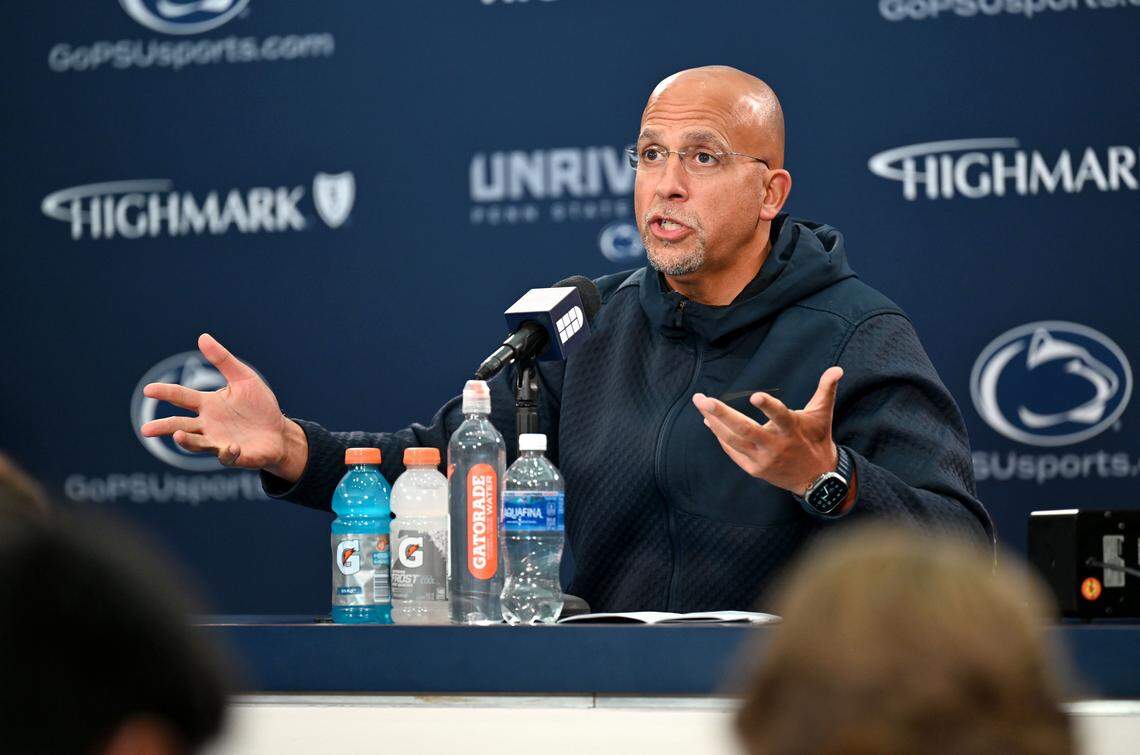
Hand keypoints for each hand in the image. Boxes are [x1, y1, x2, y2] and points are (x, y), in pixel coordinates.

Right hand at [139, 334, 307, 480]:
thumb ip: (223, 360)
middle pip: (180, 425)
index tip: (148, 390)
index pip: (181, 397)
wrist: (279, 432)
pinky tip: (232, 446)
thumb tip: (202, 337)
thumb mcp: (243, 378)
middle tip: (146, 429)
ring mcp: (219, 442)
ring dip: (187, 441)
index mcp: (207, 404)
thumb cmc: (258, 405)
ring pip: (197, 444)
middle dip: (164, 427)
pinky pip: (227, 456)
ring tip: (177, 436)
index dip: (165, 392)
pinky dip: (227, 452)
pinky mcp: (236, 455)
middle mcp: (208, 425)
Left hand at [692, 367, 843, 496]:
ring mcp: (763, 459)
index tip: (755, 396)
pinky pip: (733, 451)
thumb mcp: (822, 414)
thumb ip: (826, 390)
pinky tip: (709, 423)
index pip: (780, 416)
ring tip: (701, 405)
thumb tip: (837, 368)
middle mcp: (775, 445)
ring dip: (715, 424)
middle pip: (744, 430)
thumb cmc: (816, 439)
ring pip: (733, 441)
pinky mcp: (754, 469)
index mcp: (792, 429)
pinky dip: (721, 437)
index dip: (769, 407)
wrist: (816, 478)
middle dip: (721, 414)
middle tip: (703, 400)